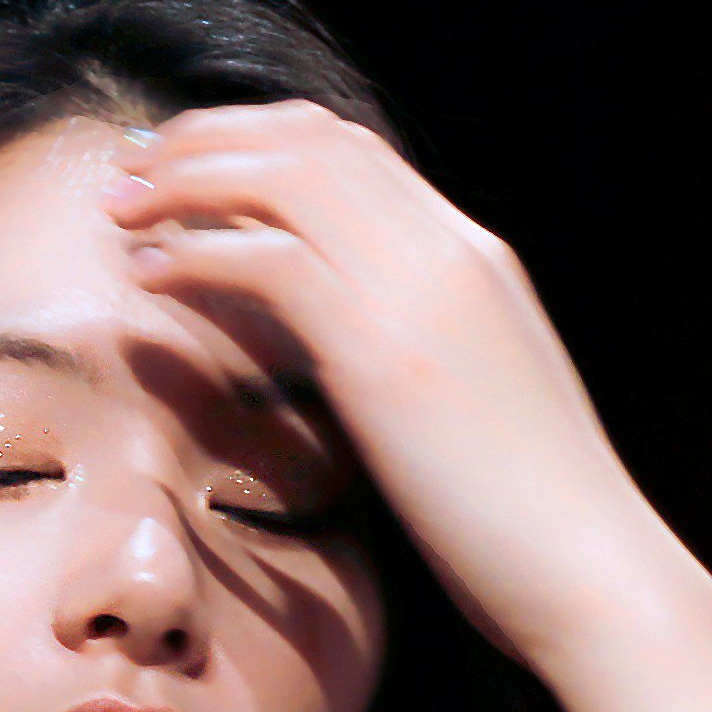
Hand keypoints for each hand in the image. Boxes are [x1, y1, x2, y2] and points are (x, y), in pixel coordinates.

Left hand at [100, 100, 678, 674]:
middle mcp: (449, 250)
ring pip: (280, 177)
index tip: (189, 167)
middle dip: (207, 139)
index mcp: (472, 256)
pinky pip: (267, 263)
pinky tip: (147, 277)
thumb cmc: (526, 520)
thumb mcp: (471, 400)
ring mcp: (420, 292)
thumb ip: (412, 348)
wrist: (591, 573)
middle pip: (308, 138)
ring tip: (119, 208)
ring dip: (184, 181)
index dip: (258, 140)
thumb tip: (342, 351)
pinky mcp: (384, 354)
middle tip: (133, 170)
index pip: (353, 151)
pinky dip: (194, 255)